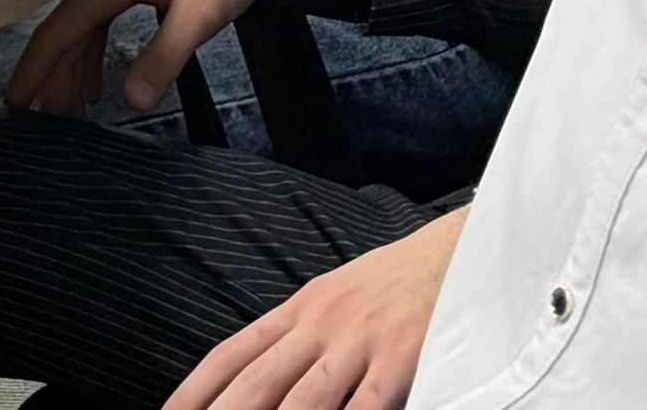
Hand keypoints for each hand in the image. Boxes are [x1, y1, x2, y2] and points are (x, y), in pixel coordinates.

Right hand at [8, 0, 307, 118]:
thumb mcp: (200, 11)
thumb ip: (165, 55)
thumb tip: (132, 100)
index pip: (58, 30)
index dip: (35, 69)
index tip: (15, 104)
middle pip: (66, 31)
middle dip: (53, 77)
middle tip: (46, 124)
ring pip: (84, 26)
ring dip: (75, 67)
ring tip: (70, 109)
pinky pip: (103, 19)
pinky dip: (95, 50)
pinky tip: (100, 78)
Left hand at [162, 209, 462, 409]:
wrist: (451, 252)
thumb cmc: (388, 287)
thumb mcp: (329, 301)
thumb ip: (294, 340)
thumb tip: (253, 379)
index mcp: (296, 312)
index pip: (232, 356)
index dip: (196, 390)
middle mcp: (318, 325)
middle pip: (258, 382)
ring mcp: (358, 341)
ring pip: (305, 399)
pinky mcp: (401, 357)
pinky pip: (368, 404)